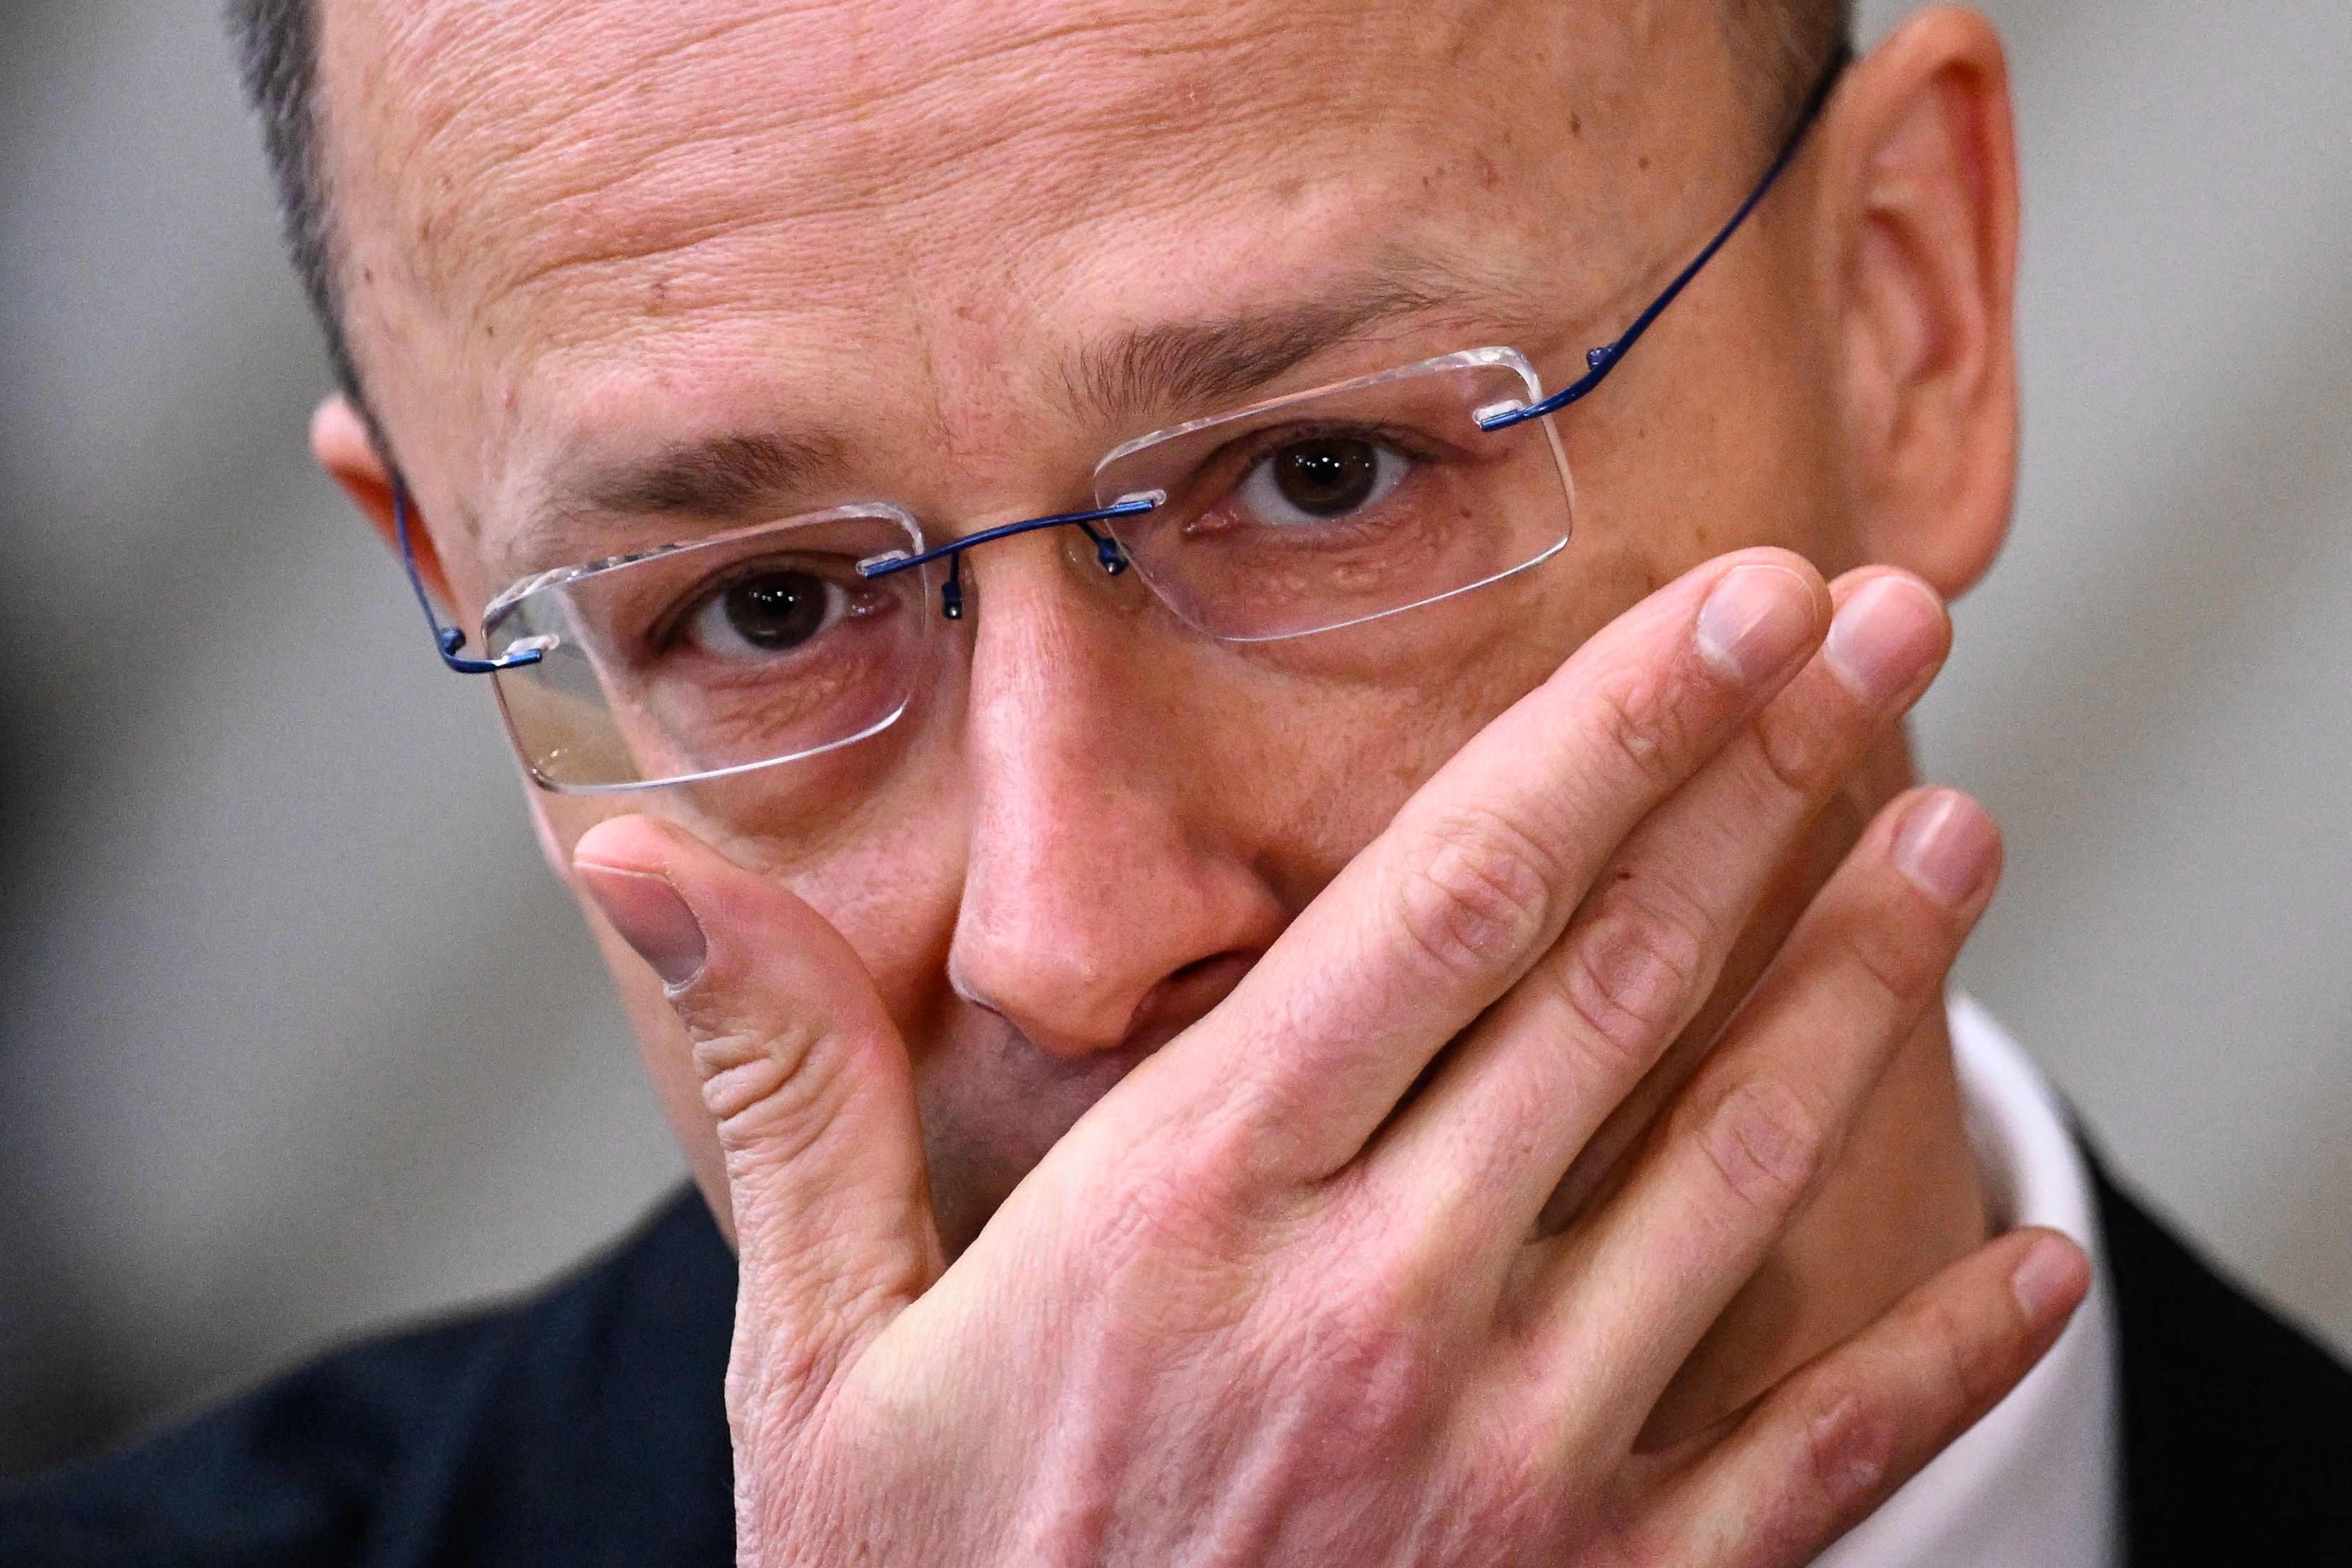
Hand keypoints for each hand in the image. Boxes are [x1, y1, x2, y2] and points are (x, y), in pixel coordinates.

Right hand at [574, 549, 2087, 1566]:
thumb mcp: (813, 1354)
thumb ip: (785, 1089)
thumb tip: (637, 869)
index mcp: (1192, 1211)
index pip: (1443, 907)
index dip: (1602, 733)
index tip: (1720, 606)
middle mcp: (1377, 1308)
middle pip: (1617, 990)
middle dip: (1763, 780)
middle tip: (1886, 622)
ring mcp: (1507, 1466)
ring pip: (1736, 1173)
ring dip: (1862, 984)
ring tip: (1956, 834)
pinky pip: (1805, 1463)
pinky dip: (1930, 1356)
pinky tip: (2027, 1265)